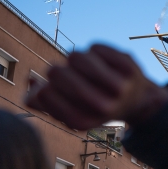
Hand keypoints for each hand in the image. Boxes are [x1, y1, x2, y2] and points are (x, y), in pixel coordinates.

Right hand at [26, 44, 167, 129]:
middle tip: (65, 74)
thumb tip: (29, 83)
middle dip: (57, 71)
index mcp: (83, 121)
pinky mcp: (129, 67)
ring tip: (81, 67)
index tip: (51, 89)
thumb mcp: (68, 109)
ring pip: (76, 56)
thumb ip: (43, 101)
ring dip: (75, 59)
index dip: (43, 87)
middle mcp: (102, 107)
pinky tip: (101, 61)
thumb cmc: (95, 104)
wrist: (137, 101)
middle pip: (57, 73)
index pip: (44, 94)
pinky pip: (96, 47)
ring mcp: (118, 87)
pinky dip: (94, 51)